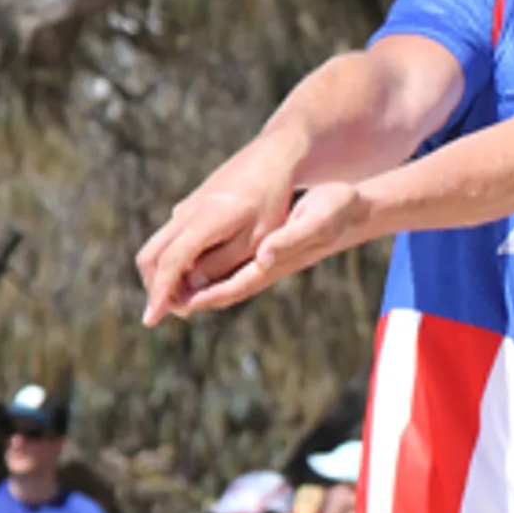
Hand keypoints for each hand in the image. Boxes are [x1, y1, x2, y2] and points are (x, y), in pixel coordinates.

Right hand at [136, 135, 302, 325]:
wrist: (275, 154)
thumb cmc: (273, 199)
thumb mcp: (257, 238)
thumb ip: (223, 263)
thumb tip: (191, 286)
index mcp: (204, 220)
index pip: (170, 264)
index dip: (160, 294)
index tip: (151, 320)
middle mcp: (187, 212)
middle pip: (150, 256)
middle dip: (154, 287)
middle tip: (170, 312)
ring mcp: (186, 207)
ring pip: (156, 246)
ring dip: (162, 274)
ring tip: (182, 297)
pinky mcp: (191, 204)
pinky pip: (170, 236)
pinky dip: (172, 258)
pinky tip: (192, 272)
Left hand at [178, 181, 375, 313]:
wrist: (354, 209)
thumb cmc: (336, 211)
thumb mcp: (315, 220)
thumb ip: (290, 239)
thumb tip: (262, 257)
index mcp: (275, 262)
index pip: (233, 286)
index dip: (204, 296)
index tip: (177, 303)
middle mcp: (267, 266)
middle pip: (224, 290)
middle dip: (194, 298)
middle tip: (160, 302)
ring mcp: (267, 260)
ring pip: (226, 279)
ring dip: (199, 285)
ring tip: (167, 286)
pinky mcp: (267, 249)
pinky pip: (233, 265)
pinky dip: (212, 268)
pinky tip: (196, 259)